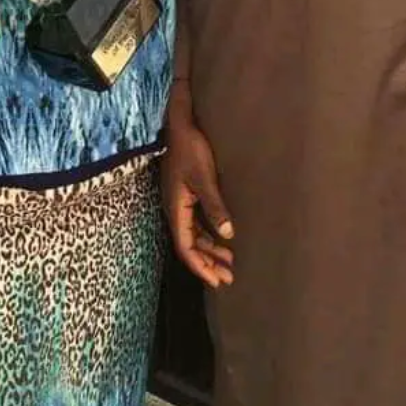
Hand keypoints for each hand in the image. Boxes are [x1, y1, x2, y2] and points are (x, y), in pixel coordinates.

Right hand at [162, 92, 234, 288]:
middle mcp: (175, 209)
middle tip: (228, 278)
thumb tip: (228, 234)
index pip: (186, 247)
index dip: (200, 266)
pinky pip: (195, 223)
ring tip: (229, 262)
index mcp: (176, 208)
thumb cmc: (191, 148)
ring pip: (193, 235)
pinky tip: (222, 237)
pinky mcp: (186, 194)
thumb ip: (214, 205)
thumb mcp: (204, 177)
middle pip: (189, 245)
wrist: (180, 124)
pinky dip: (208, 234)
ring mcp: (180, 202)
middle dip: (207, 263)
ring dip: (209, 249)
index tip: (217, 281)